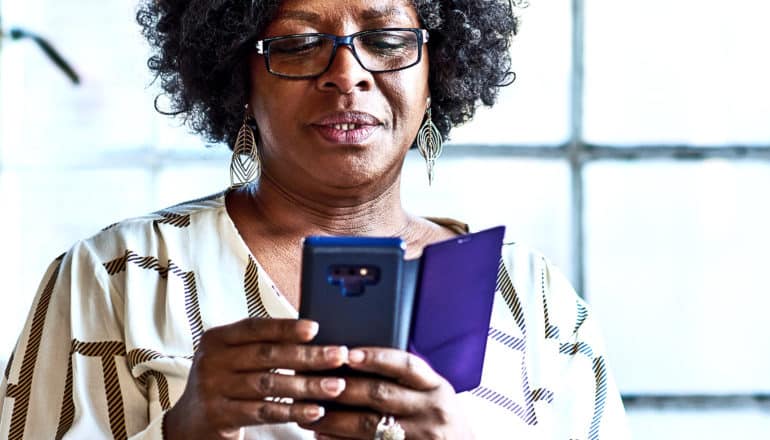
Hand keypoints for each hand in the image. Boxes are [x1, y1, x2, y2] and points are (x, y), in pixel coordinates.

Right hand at [163, 318, 348, 439]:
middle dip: (307, 355)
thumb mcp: (232, 357)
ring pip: (268, 385)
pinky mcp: (220, 416)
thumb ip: (261, 345)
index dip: (285, 328)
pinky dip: (292, 411)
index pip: (255, 328)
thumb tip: (312, 333)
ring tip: (336, 386)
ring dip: (306, 386)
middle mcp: (212, 361)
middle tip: (338, 356)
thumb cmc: (223, 382)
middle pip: (266, 356)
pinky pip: (263, 412)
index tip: (316, 328)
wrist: (190, 422)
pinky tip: (315, 411)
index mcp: (217, 339)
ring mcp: (213, 389)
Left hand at [301, 347, 473, 439]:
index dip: (376, 357)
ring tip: (309, 410)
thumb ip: (405, 378)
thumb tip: (355, 359)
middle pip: (381, 395)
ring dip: (334, 418)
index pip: (406, 365)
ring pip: (369, 425)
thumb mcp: (432, 393)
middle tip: (314, 381)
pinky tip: (323, 434)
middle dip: (343, 387)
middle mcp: (431, 411)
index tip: (349, 353)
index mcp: (436, 387)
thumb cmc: (438, 418)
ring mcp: (420, 437)